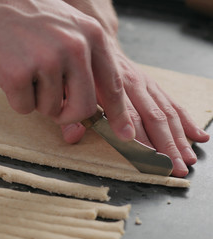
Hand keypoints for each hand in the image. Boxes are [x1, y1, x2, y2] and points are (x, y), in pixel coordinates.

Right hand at [0, 0, 134, 141]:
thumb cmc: (20, 16)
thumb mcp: (64, 27)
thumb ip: (83, 60)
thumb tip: (90, 106)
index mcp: (91, 34)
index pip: (113, 84)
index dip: (119, 114)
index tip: (126, 134)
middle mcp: (74, 46)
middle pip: (83, 107)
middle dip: (67, 114)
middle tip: (51, 105)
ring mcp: (46, 60)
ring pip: (50, 109)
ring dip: (35, 99)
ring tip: (22, 69)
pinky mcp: (18, 74)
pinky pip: (24, 108)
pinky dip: (15, 98)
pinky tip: (8, 71)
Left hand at [59, 0, 209, 176]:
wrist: (95, 41)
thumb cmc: (79, 72)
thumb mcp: (67, 90)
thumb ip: (69, 114)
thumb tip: (72, 137)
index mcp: (109, 86)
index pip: (126, 113)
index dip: (136, 134)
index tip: (146, 155)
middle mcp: (132, 84)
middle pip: (152, 116)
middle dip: (165, 145)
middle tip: (174, 168)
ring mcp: (146, 84)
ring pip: (167, 113)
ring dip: (179, 138)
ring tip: (188, 160)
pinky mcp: (153, 85)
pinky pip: (173, 104)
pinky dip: (187, 121)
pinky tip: (199, 136)